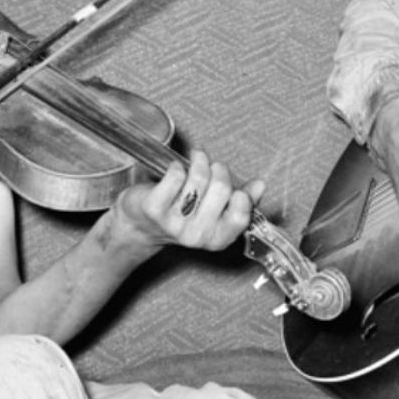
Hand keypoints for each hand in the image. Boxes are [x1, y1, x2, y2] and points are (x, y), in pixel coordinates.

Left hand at [112, 150, 260, 253]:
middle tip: (210, 167)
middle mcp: (196, 235)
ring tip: (194, 161)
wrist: (139, 224)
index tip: (232, 187)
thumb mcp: (214, 211)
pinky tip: (174, 170)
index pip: (240, 215)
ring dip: (197, 162)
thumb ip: (242, 199)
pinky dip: (176, 166)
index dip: (240, 195)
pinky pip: (175, 175)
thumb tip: (260, 185)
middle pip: (221, 189)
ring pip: (197, 179)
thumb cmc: (180, 212)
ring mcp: (174, 223)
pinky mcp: (154, 208)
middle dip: (218, 170)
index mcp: (216, 238)